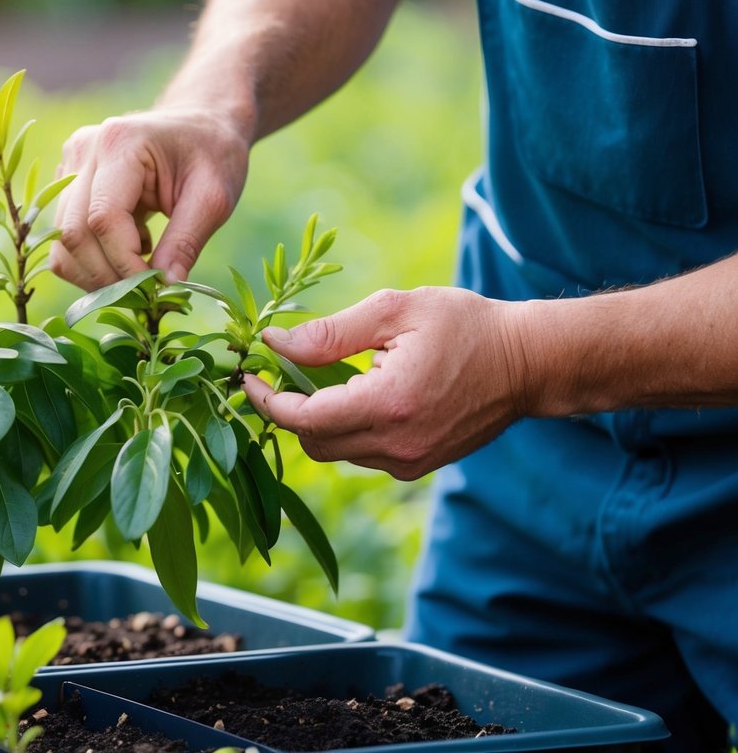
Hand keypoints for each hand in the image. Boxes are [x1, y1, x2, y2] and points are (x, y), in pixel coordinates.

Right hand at [49, 107, 249, 289]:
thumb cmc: (212, 153)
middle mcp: (85, 150)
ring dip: (96, 273)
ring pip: (61, 241)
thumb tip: (166, 286)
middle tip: (146, 293)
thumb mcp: (215, 196)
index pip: (103, 219)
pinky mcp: (66, 182)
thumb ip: (188, 241)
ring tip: (140, 267)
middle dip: (108, 276)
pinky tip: (129, 246)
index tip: (156, 286)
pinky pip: (63, 237)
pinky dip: (91, 260)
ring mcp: (70, 165)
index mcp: (120, 143)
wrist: (199, 125)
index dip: (125, 263)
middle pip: (73, 233)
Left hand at [242, 287, 533, 480]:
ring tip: (325, 376)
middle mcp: (396, 445)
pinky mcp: (416, 466)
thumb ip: (330, 333)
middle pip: (312, 442)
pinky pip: (362, 454)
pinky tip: (357, 393)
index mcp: (388, 404)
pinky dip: (346, 428)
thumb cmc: (465, 326)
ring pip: (335, 451)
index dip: (267, 400)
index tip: (249, 376)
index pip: (303, 419)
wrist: (528, 363)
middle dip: (289, 410)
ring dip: (318, 419)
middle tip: (282, 371)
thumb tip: (276, 343)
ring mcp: (408, 462)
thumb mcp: (395, 312)